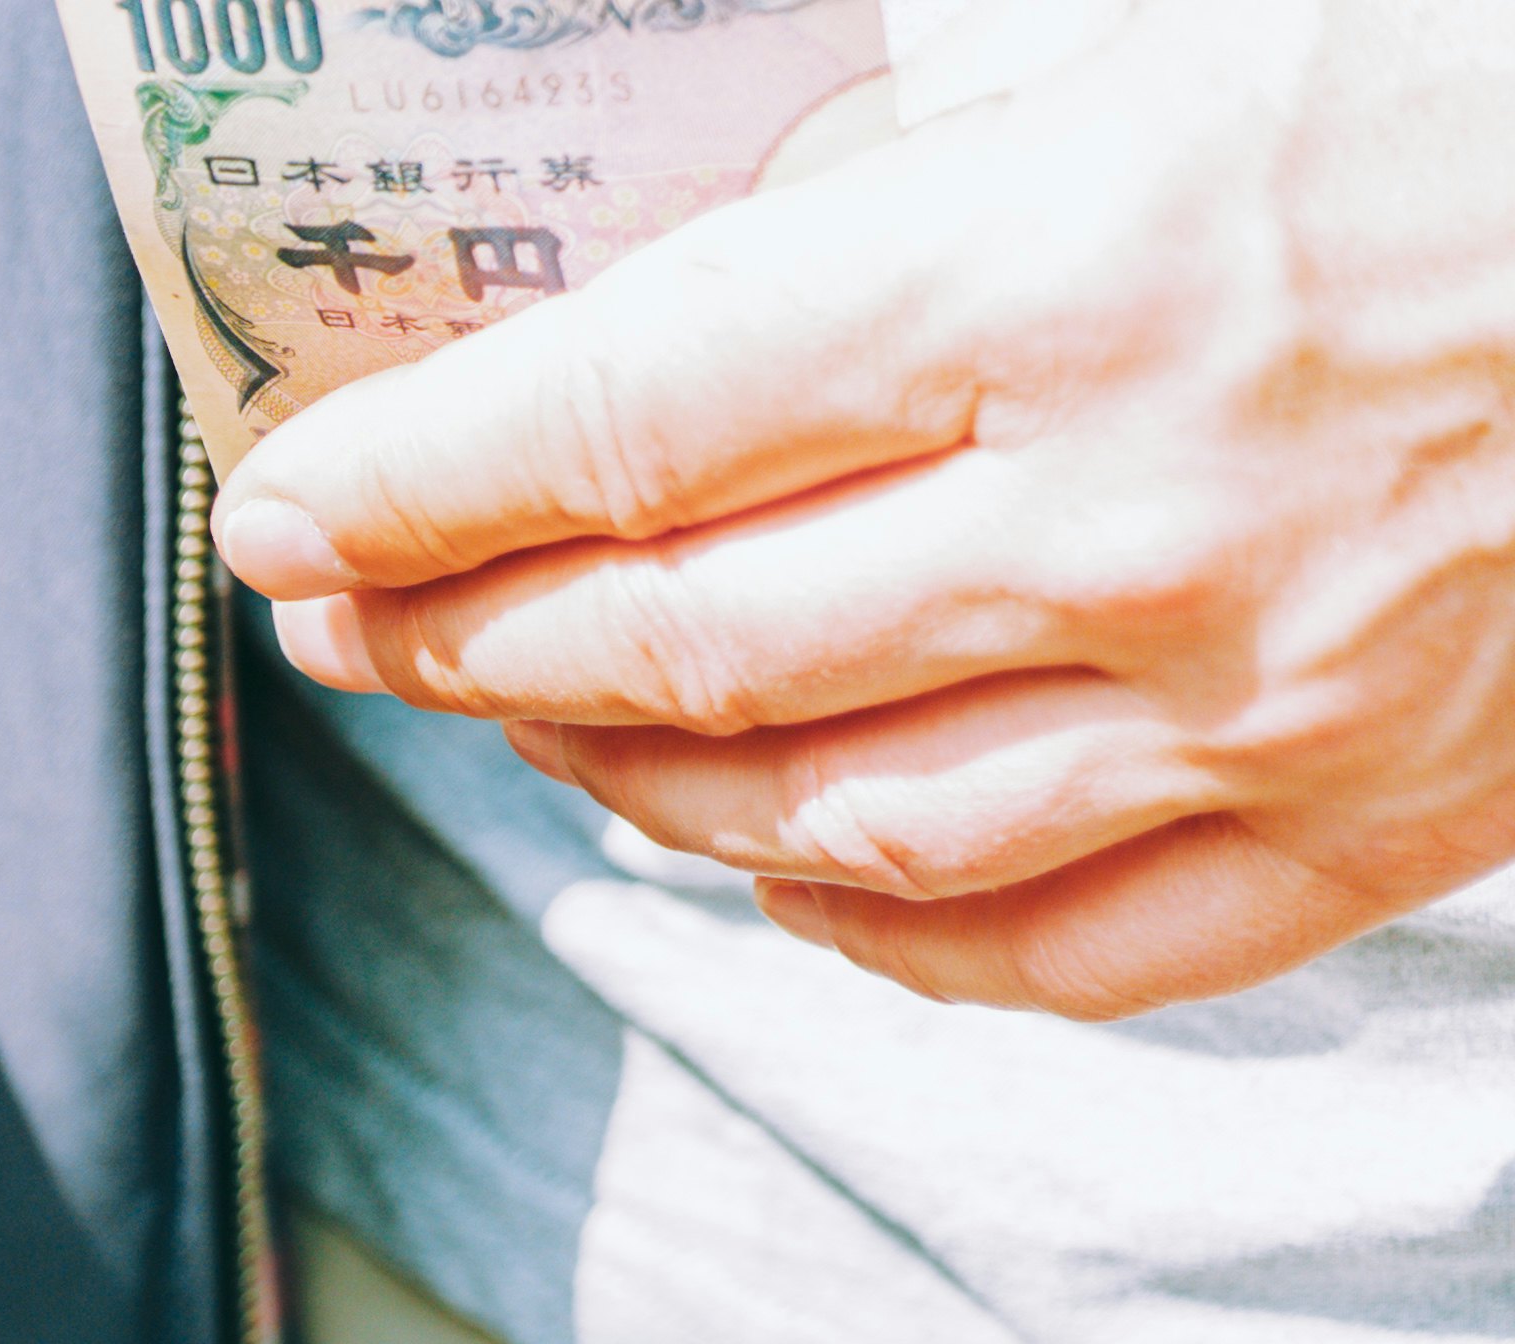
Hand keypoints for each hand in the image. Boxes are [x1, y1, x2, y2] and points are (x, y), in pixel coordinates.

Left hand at [213, 0, 1514, 1016]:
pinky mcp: (1370, 831)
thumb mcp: (1220, 50)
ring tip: (523, 720)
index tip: (281, 505)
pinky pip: (1034, 945)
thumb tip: (697, 301)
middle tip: (344, 624)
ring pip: (817, 820)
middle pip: (675, 643)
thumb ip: (935, 193)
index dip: (409, 481)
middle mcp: (1143, 520)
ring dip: (618, 779)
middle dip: (456, 642)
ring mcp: (1260, 708)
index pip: (627, 418)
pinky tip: (766, 864)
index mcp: (1092, 271)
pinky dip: (854, 921)